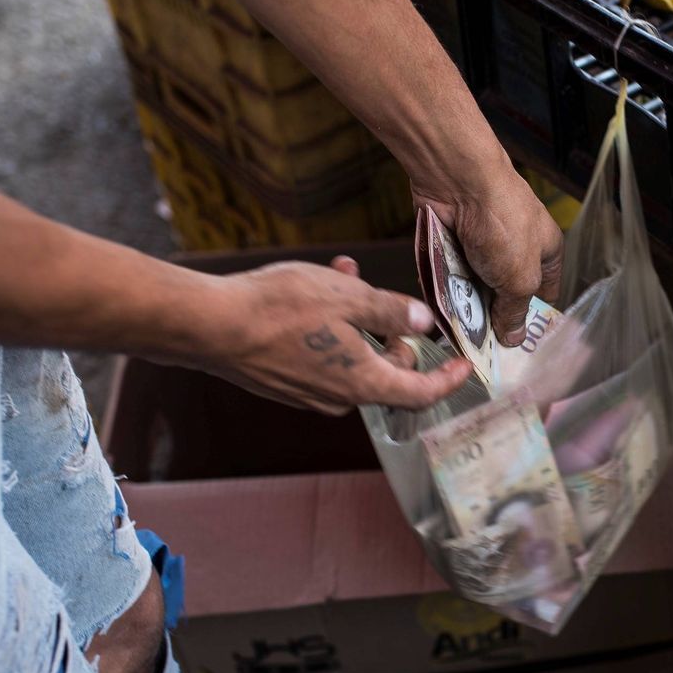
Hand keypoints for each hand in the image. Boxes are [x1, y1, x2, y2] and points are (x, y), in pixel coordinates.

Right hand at [189, 258, 471, 414]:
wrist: (208, 325)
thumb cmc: (279, 309)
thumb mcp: (349, 298)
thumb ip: (393, 312)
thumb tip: (424, 324)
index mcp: (363, 382)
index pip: (420, 394)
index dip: (447, 380)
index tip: (464, 366)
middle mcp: (338, 397)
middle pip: (385, 372)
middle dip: (391, 332)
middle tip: (385, 295)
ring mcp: (307, 393)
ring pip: (350, 357)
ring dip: (355, 321)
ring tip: (342, 274)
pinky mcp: (282, 382)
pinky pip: (321, 357)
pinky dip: (328, 329)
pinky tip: (312, 289)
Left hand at [416, 163, 563, 346]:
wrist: (458, 181)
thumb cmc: (502, 224)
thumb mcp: (519, 279)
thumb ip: (516, 311)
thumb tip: (514, 339)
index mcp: (545, 253)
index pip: (543, 296)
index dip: (531, 321)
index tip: (516, 349)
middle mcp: (515, 248)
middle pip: (505, 295)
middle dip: (494, 320)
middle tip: (482, 351)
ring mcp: (482, 245)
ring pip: (475, 288)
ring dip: (466, 308)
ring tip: (457, 337)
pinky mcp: (453, 242)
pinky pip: (450, 276)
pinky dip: (446, 292)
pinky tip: (439, 313)